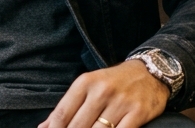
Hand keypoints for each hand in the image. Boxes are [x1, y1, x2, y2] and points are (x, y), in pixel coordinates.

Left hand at [39, 60, 168, 127]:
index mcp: (85, 82)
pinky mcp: (138, 112)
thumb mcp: (88, 87)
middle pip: (77, 126)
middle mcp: (102, 91)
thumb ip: (67, 107)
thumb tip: (44, 127)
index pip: (63, 114)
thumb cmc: (114, 82)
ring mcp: (121, 102)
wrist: (150, 72)